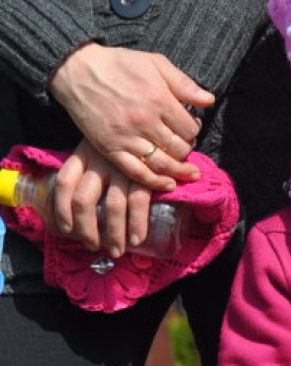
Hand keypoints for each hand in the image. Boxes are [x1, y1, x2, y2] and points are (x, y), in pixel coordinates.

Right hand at [48, 43, 213, 191]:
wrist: (77, 70)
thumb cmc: (119, 64)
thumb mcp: (155, 63)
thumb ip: (184, 83)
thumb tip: (209, 100)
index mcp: (158, 99)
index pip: (190, 128)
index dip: (194, 130)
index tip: (190, 129)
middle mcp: (144, 121)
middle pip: (179, 148)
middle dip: (187, 149)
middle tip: (185, 146)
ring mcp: (126, 137)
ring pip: (162, 163)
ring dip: (179, 170)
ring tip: (189, 173)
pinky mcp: (110, 149)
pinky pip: (137, 172)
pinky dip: (155, 182)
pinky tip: (168, 185)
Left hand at [51, 140, 152, 256]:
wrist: (153, 114)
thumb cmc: (126, 134)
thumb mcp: (103, 141)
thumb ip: (95, 163)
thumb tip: (86, 201)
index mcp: (85, 152)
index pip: (64, 181)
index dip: (61, 208)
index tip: (66, 228)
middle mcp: (100, 159)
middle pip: (84, 200)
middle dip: (87, 230)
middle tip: (93, 246)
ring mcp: (124, 167)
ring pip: (112, 206)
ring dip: (114, 234)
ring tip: (117, 250)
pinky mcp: (145, 171)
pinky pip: (138, 202)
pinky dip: (137, 224)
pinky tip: (137, 238)